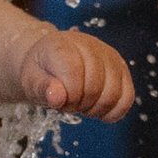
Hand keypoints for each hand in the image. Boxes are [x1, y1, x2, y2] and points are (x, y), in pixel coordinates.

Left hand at [19, 26, 135, 121]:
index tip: (58, 98)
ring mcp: (109, 56)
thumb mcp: (31, 80)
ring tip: (81, 104)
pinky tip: (98, 112)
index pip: (74, 74)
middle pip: (94, 87)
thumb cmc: (40, 72)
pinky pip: (127, 97)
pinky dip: (113, 111)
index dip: (67, 96)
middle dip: (79, 104)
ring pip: (113, 94)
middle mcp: (90, 45)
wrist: (50, 61)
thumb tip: (57, 98)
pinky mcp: (121, 68)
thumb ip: (42, 88)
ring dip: (95, 109)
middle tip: (67, 102)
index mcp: (63, 45)